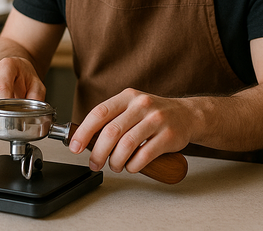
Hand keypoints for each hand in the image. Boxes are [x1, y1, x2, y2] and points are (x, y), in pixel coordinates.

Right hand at [0, 56, 46, 124]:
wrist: (14, 69)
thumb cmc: (23, 76)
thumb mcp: (36, 85)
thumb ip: (36, 98)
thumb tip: (34, 114)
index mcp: (6, 66)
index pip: (1, 87)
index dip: (4, 104)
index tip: (9, 115)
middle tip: (5, 122)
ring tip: (0, 119)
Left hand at [69, 88, 194, 173]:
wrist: (188, 115)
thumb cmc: (153, 114)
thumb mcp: (131, 107)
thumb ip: (112, 119)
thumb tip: (87, 140)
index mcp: (127, 97)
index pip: (99, 113)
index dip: (84, 131)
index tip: (75, 147)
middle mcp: (141, 105)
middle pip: (111, 132)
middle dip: (98, 153)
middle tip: (94, 163)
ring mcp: (156, 119)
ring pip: (126, 145)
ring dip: (115, 161)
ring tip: (115, 166)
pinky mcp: (168, 136)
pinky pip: (144, 156)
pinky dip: (133, 166)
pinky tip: (131, 166)